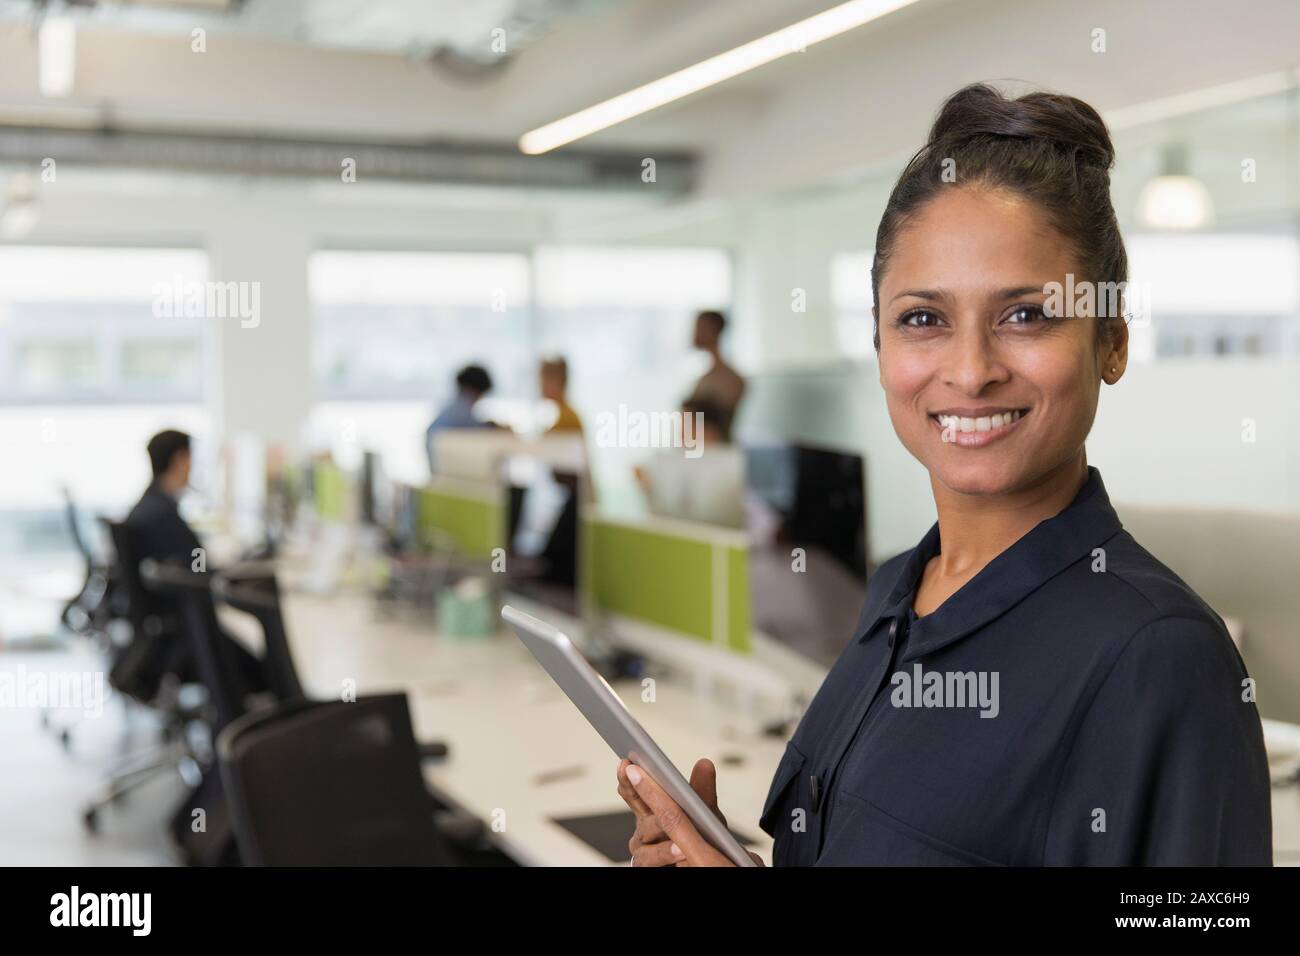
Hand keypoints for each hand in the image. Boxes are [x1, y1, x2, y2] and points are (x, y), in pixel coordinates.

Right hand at [616, 757, 763, 866]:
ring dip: (660, 827)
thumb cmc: (702, 838)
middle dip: (636, 789)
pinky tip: (680, 849)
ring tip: (675, 822)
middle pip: (635, 807)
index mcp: (653, 809)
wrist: (708, 863)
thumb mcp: (704, 812)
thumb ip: (702, 790)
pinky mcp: (647, 865)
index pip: (636, 790)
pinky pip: (649, 859)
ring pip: (644, 834)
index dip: (629, 777)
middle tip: (637, 774)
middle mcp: (645, 827)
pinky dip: (665, 853)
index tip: (628, 763)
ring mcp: (644, 848)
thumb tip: (705, 763)